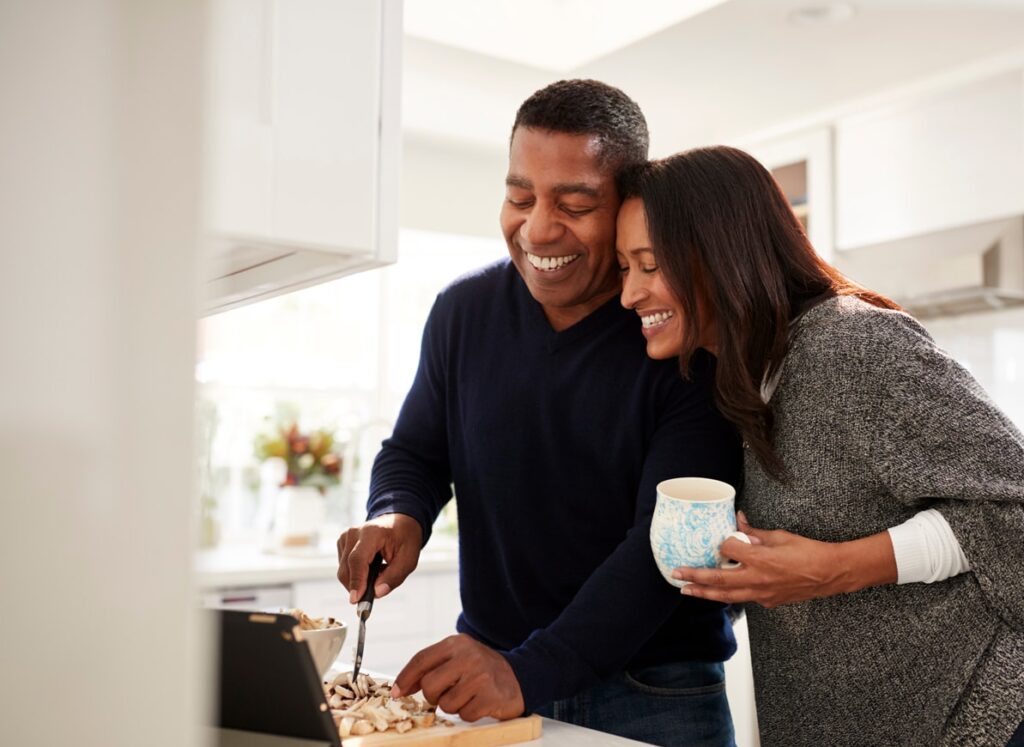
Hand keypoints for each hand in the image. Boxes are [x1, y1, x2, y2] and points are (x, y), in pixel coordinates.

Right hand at [336, 513, 422, 602]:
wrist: (399, 522)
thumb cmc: (405, 539)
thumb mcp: (409, 559)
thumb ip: (394, 577)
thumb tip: (377, 593)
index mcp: (372, 533)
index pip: (357, 559)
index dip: (356, 581)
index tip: (356, 600)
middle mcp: (354, 533)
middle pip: (347, 569)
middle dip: (358, 587)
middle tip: (373, 596)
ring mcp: (345, 537)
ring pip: (344, 571)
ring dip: (359, 580)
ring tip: (379, 573)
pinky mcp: (342, 543)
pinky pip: (344, 568)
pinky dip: (356, 574)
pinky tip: (371, 568)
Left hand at [391, 634, 524, 721]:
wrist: (518, 676)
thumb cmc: (480, 669)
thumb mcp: (457, 658)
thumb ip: (431, 667)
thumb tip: (401, 688)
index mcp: (456, 644)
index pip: (421, 659)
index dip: (405, 678)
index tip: (396, 692)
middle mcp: (468, 656)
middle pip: (429, 685)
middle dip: (433, 696)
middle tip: (447, 692)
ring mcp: (480, 676)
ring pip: (445, 704)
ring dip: (453, 705)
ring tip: (467, 695)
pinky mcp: (490, 696)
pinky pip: (464, 714)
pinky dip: (468, 713)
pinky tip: (478, 702)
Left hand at [671, 512, 893, 607]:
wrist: (832, 574)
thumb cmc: (808, 551)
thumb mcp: (780, 536)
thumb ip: (755, 533)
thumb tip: (738, 521)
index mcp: (761, 559)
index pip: (728, 550)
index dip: (720, 544)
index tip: (717, 539)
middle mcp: (758, 579)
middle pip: (718, 581)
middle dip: (694, 578)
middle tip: (675, 574)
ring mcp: (763, 594)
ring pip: (727, 596)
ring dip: (704, 593)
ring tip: (685, 590)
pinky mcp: (769, 602)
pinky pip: (744, 598)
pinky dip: (729, 595)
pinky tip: (717, 592)